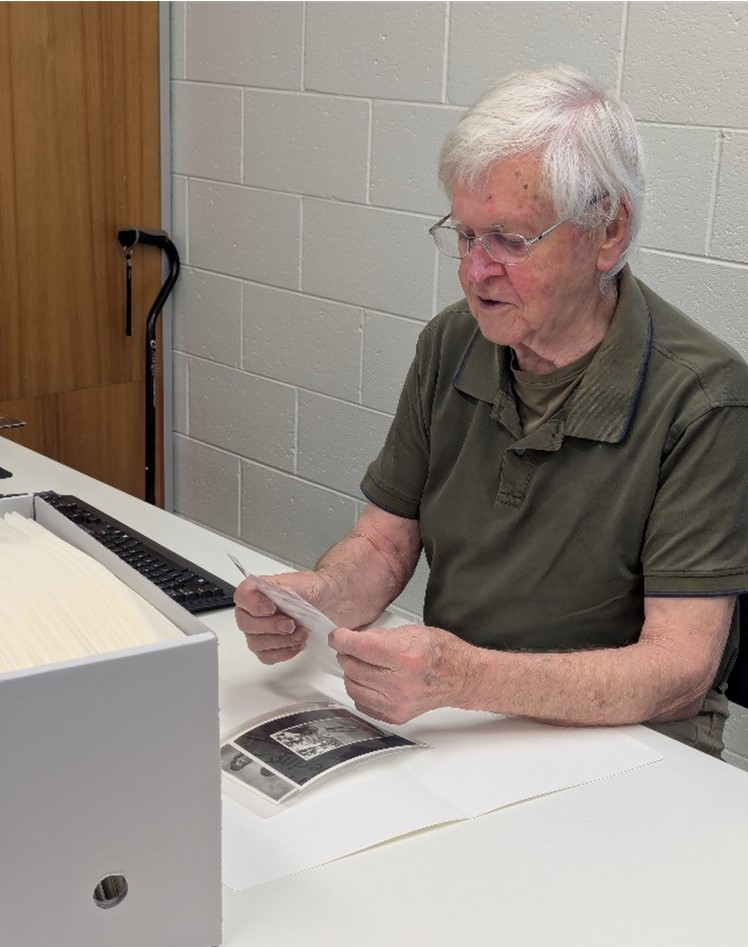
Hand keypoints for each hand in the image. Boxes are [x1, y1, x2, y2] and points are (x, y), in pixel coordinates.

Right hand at [234, 570, 324, 664]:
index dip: (253, 604)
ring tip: (300, 634)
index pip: (243, 596)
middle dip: (270, 626)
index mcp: (256, 589)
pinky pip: (267, 657)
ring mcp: (258, 631)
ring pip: (256, 643)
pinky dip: (283, 653)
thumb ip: (288, 589)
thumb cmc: (310, 590)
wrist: (324, 601)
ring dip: (280, 641)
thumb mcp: (303, 583)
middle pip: (246, 624)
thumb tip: (279, 595)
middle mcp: (252, 611)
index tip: (271, 609)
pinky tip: (297, 644)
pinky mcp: (269, 647)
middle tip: (290, 624)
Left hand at [329, 623, 473, 723]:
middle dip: (346, 655)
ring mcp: (397, 702)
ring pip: (353, 687)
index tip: (337, 637)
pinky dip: (361, 690)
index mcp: (404, 656)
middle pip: (352, 668)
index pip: (359, 647)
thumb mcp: (411, 631)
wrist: (460, 677)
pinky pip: (362, 703)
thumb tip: (354, 639)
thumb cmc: (440, 653)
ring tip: (361, 665)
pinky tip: (370, 681)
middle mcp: (400, 682)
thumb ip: (379, 636)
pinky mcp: (396, 716)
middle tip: (350, 649)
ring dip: (351, 673)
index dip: (341, 639)